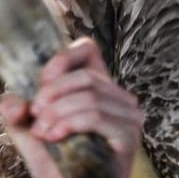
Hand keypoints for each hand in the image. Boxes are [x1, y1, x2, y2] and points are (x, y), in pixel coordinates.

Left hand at [0, 39, 144, 177]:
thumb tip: (8, 101)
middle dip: (51, 95)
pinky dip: (68, 123)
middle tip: (33, 117)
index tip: (41, 81)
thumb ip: (21, 118)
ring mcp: (128, 117)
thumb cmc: (60, 168)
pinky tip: (54, 137)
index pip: (89, 52)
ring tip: (42, 133)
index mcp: (99, 91)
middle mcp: (119, 100)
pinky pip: (95, 116)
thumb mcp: (34, 137)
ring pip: (89, 96)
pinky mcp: (128, 135)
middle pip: (86, 76)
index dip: (64, 59)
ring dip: (56, 114)